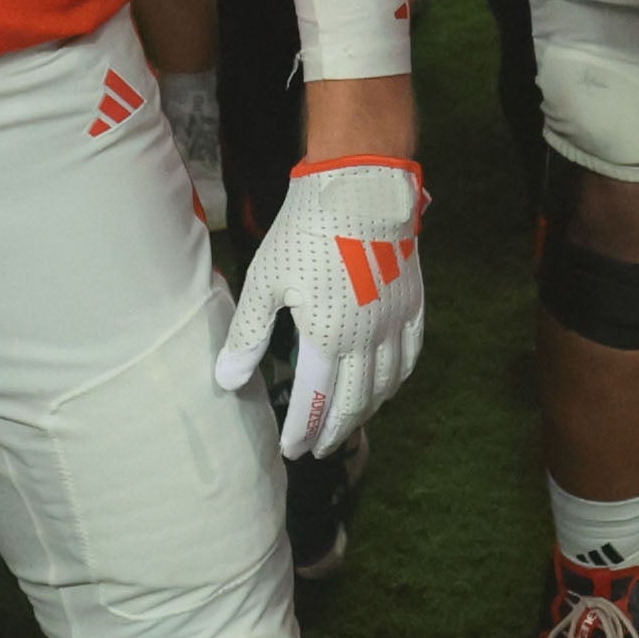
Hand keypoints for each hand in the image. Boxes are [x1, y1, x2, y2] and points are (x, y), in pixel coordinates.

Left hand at [220, 152, 428, 466]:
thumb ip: (249, 336)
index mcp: (328, 338)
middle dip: (334, 431)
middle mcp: (367, 339)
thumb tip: (226, 381)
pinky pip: (410, 357)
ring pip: (385, 386)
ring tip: (346, 424)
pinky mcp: (412, 303)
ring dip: (365, 412)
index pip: (315, 402)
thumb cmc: (305, 230)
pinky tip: (386, 386)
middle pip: (354, 403)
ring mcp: (394, 323)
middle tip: (317, 449)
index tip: (291, 451)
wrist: (361, 187)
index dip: (303, 431)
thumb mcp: (266, 280)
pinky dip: (396, 381)